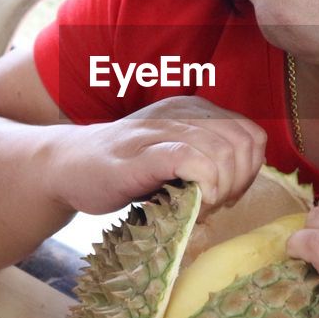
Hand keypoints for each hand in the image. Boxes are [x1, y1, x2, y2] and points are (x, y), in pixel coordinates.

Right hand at [51, 96, 266, 214]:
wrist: (66, 166)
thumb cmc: (125, 168)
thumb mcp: (175, 156)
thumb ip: (208, 159)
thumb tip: (241, 185)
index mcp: (194, 110)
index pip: (251, 134)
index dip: (251, 169)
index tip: (229, 194)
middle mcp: (180, 113)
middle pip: (241, 144)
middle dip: (239, 182)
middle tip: (216, 204)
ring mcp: (157, 132)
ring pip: (220, 150)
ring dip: (222, 188)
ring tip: (202, 207)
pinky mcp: (137, 156)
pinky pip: (188, 158)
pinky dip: (205, 183)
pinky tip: (196, 203)